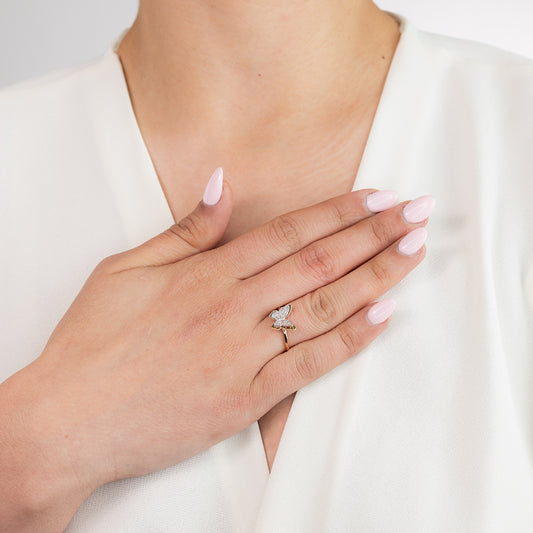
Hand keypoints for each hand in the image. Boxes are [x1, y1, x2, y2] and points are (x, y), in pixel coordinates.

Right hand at [0, 168, 432, 530]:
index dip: (341, 211)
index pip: (290, 231)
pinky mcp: (246, 399)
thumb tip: (220, 184)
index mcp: (206, 273)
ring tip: (414, 254)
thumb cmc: (93, 341)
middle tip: (417, 213)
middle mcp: (233, 308)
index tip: (378, 196)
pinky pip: (310, 365)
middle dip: (376, 234)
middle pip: (320, 262)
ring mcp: (243, 354)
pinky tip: (383, 315)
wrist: (71, 418)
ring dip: (376, 277)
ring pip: (325, 308)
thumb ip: (184, 230)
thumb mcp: (126, 268)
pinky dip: (351, 339)